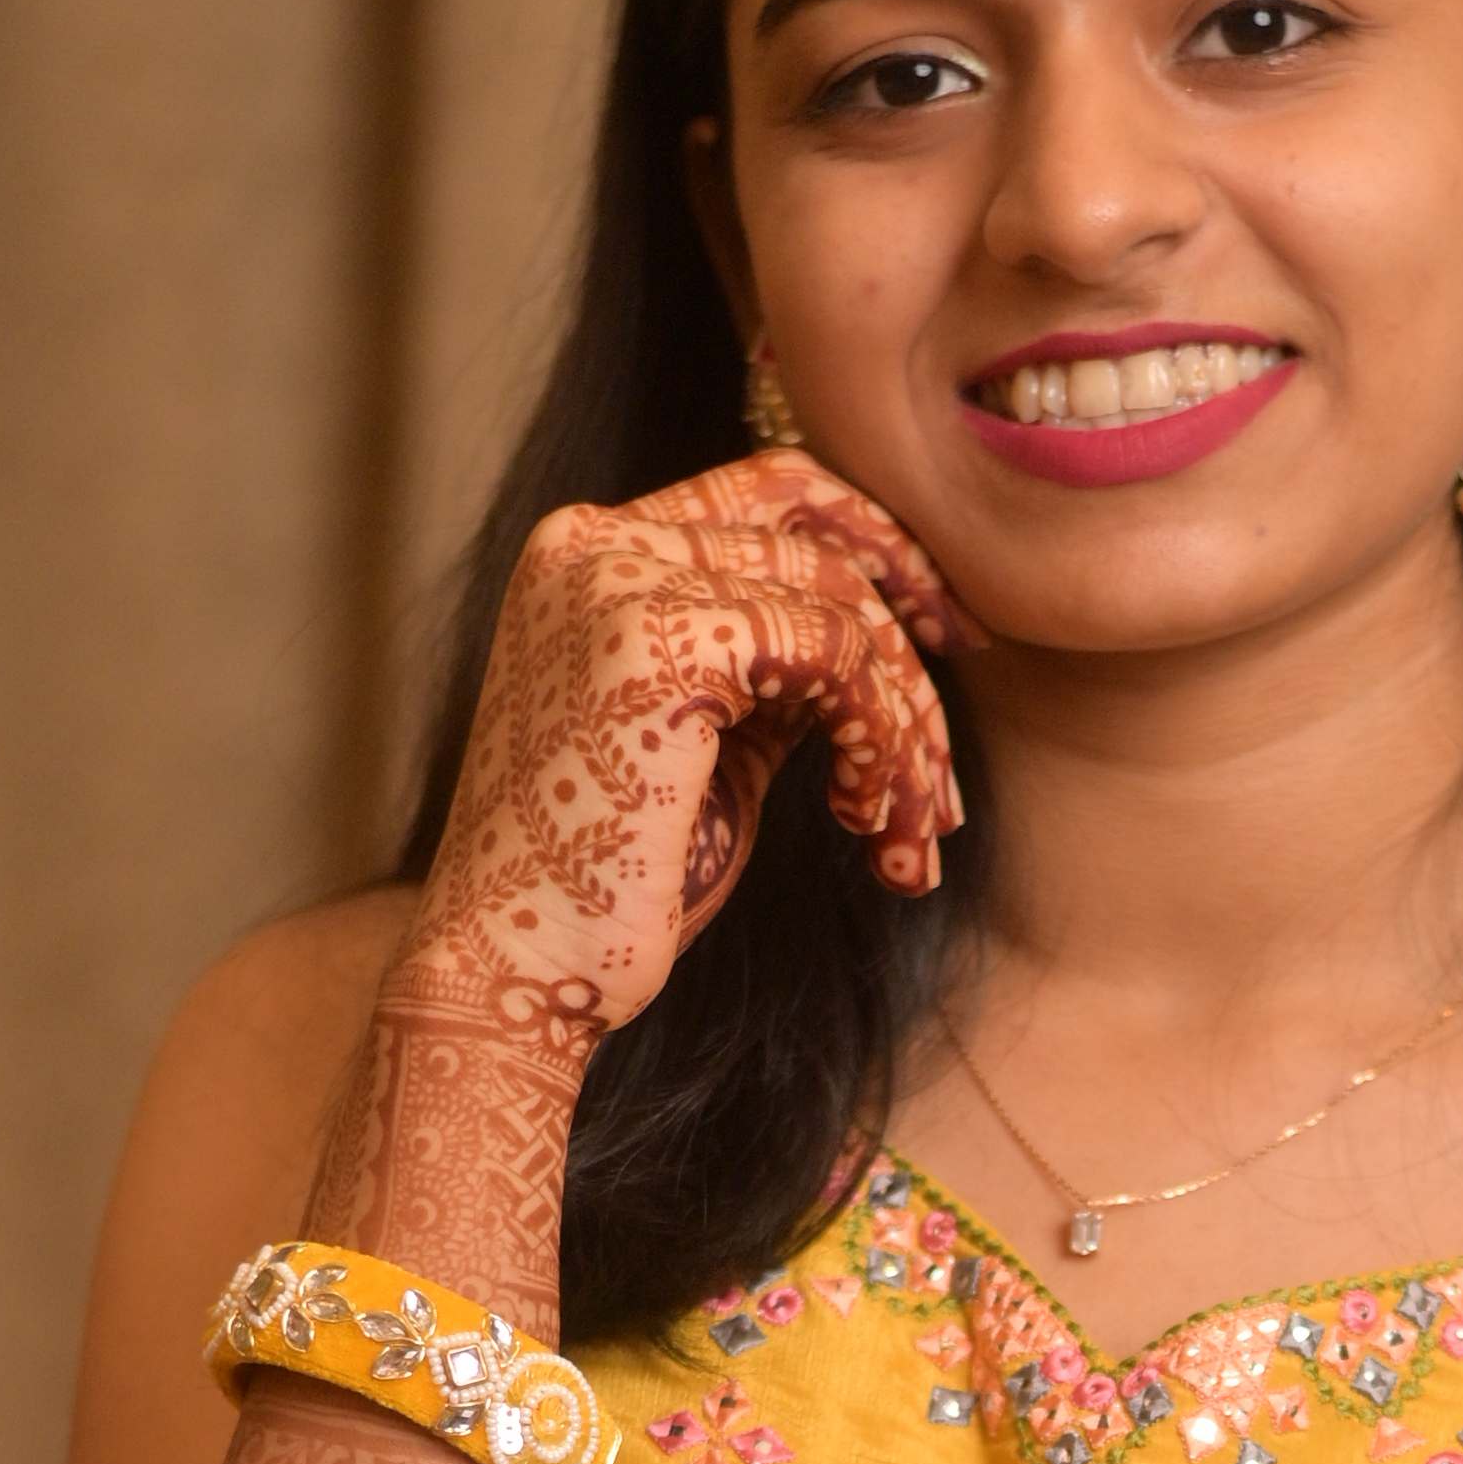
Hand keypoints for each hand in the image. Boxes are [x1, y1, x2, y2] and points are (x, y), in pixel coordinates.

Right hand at [321, 454, 971, 1313]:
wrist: (513, 974)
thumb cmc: (608, 884)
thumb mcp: (706, 744)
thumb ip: (769, 666)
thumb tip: (884, 625)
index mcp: (589, 557)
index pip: (770, 489)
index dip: (879, 544)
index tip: (949, 632)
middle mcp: (593, 544)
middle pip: (820, 546)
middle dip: (913, 662)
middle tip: (945, 782)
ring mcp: (620, 579)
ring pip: (842, 606)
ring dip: (907, 729)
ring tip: (912, 834)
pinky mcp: (662, 636)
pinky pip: (836, 653)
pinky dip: (881, 740)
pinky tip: (865, 823)